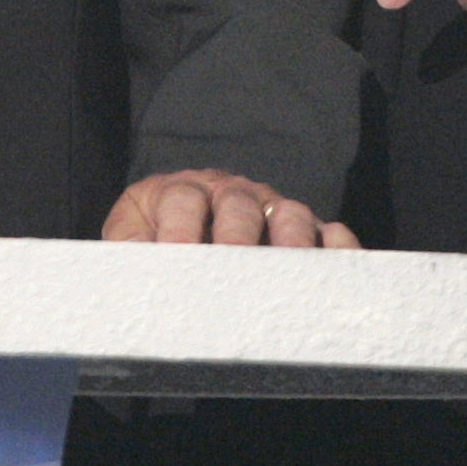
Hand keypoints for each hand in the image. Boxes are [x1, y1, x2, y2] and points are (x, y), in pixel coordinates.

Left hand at [102, 170, 359, 248]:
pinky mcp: (308, 233)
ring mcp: (273, 209)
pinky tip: (339, 270)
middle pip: (239, 204)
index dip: (180, 231)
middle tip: (233, 271)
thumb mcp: (132, 236)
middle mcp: (231, 193)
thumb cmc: (156, 237)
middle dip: (236, 237)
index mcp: (182, 190)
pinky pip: (331, 234)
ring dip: (291, 242)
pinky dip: (338, 250)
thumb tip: (129, 271)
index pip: (182, 200)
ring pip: (290, 214)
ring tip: (290, 275)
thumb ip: (126, 249)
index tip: (177, 262)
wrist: (186, 226)